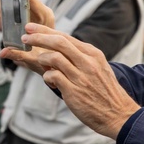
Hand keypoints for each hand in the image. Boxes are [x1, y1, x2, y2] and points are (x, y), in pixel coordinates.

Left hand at [7, 23, 140, 138]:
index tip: (32, 28)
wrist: (118, 115)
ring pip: (53, 58)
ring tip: (41, 65)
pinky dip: (47, 77)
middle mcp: (87, 62)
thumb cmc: (105, 92)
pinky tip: (50, 81)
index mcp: (93, 54)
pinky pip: (52, 77)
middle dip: (38, 37)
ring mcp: (80, 76)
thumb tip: (60, 50)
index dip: (46, 31)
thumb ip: (82, 58)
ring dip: (42, 59)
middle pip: (58, 42)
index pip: (66, 37)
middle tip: (25, 38)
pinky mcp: (73, 91)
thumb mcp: (99, 68)